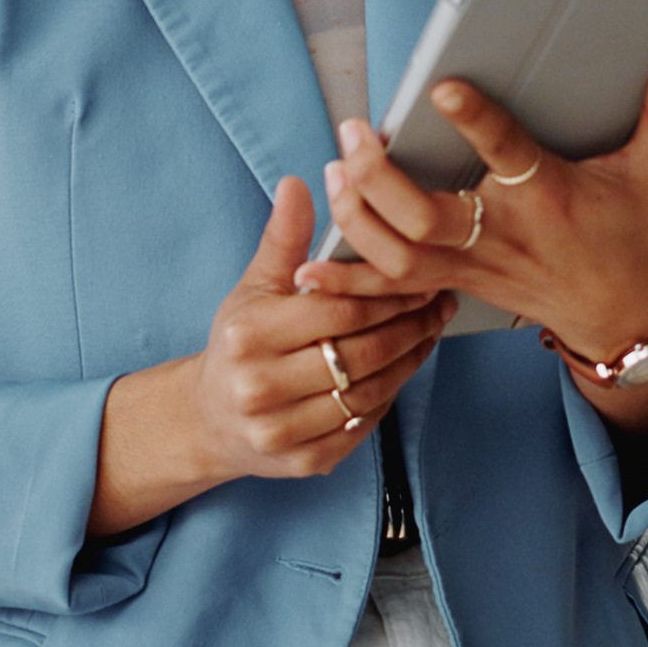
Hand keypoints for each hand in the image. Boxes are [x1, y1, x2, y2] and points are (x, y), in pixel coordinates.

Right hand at [89, 176, 446, 535]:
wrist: (210, 418)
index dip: (385, 294)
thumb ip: (283, 238)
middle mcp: (259, 386)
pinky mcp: (302, 462)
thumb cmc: (240, 342)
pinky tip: (401, 370)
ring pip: (369, 393)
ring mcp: (280, 430)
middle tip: (437, 304)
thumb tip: (298, 184)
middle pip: (360, 354)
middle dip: (409, 326)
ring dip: (409, 361)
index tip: (418, 278)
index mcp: (249, 335)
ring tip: (428, 332)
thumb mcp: (255, 286)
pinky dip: (389, 397)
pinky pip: (363, 427)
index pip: (337, 310)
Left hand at [327, 50, 647, 431]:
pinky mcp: (456, 285)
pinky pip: (393, 291)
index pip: (507, 153)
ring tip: (334, 171)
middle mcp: (503, 234)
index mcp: (547, 196)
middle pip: (427, 217)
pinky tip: (309, 265)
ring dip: (357, 218)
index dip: (475, 120)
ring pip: (399, 256)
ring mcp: (474, 267)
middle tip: (355, 132)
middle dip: (382, 177)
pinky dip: (351, 280)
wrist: (622, 315)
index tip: (441, 86)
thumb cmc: (631, 236)